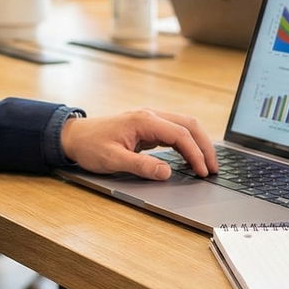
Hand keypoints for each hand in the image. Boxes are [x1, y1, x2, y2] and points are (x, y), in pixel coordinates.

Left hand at [59, 109, 218, 180]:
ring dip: (198, 144)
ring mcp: (150, 119)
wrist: (74, 136)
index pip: (179, 134)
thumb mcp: (113, 159)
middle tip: (214, 168)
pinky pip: (175, 132)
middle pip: (189, 125)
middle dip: (205, 146)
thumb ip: (141, 165)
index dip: (195, 153)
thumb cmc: (90, 146)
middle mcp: (150, 115)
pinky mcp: (148, 127)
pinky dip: (187, 144)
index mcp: (143, 120)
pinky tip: (190, 159)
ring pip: (184, 126)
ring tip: (207, 165)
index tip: (202, 171)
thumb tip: (166, 172)